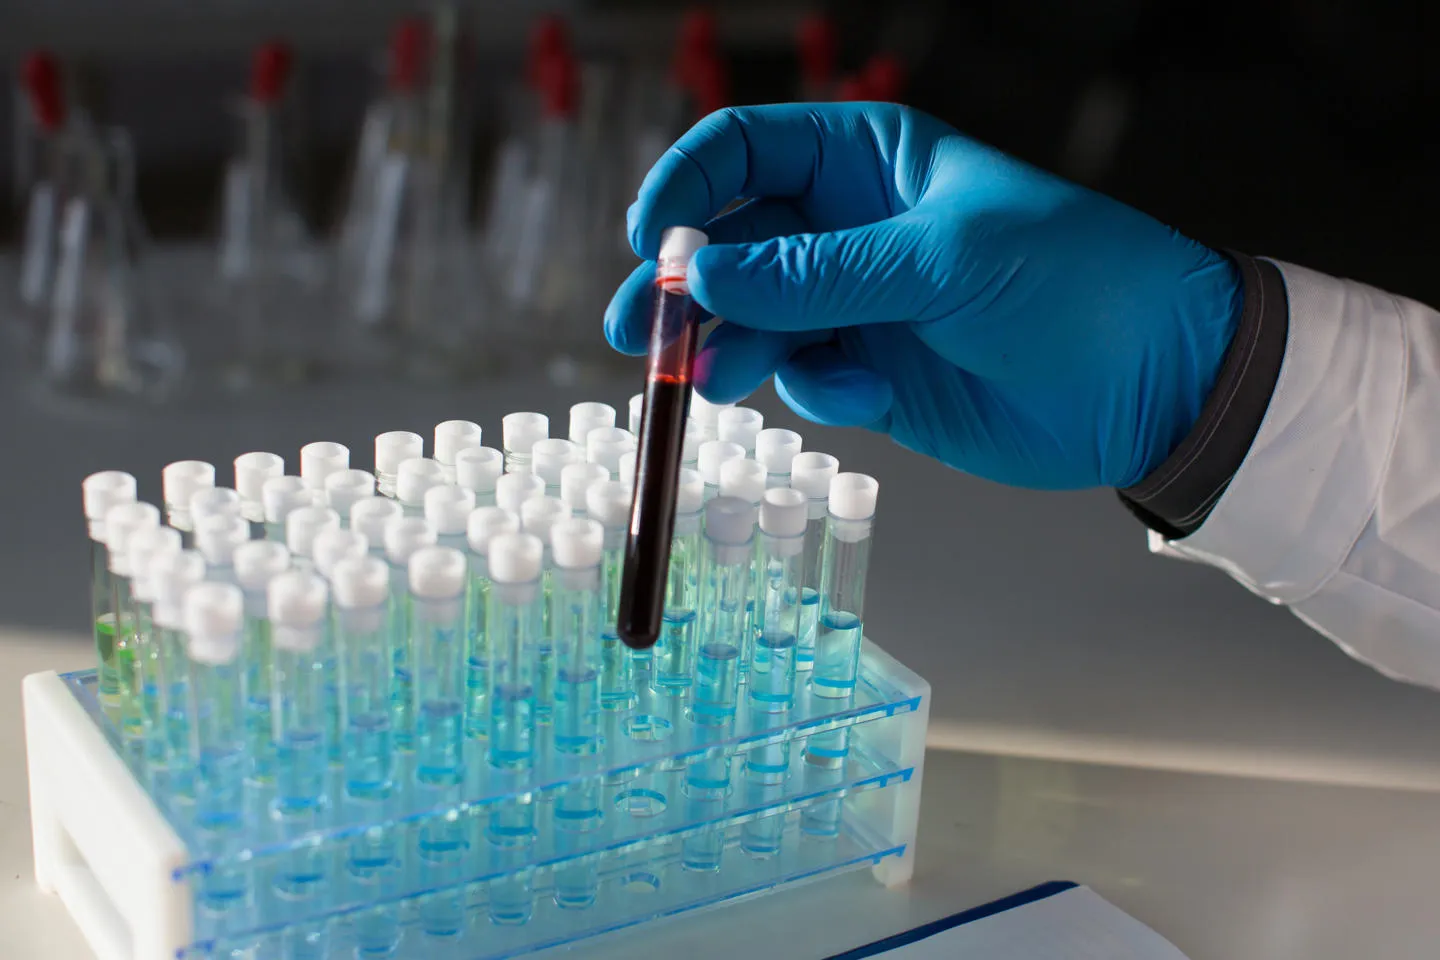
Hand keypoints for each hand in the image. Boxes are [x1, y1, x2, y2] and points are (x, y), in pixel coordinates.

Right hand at [604, 102, 1242, 489]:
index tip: (649, 241)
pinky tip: (858, 393)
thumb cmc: (1074, 281)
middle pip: (730, 243)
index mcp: (868, 161)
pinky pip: (802, 376)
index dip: (685, 188)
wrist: (1152, 382)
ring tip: (716, 378)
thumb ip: (817, 272)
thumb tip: (703, 277)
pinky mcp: (870, 372)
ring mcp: (856, 303)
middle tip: (637, 333)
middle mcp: (850, 228)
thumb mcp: (941, 259)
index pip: (744, 150)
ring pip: (754, 319)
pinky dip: (810, 388)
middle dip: (680, 286)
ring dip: (730, 347)